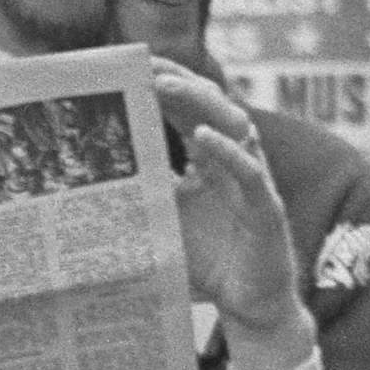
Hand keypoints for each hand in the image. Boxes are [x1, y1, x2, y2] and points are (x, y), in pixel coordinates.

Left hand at [152, 64, 303, 338]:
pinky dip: (227, 151)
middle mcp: (234, 162)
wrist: (248, 305)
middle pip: (211, 107)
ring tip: (168, 85)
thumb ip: (148, 193)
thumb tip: (102, 172)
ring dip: (201, 103)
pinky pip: (250, 172)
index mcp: (211, 161)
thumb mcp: (168, 221)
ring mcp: (253, 182)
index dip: (166, 87)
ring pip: (235, 126)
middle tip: (146, 64)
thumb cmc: (211, 263)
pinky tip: (202, 136)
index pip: (189, 112)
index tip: (134, 67)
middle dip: (180, 82)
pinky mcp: (266, 208)